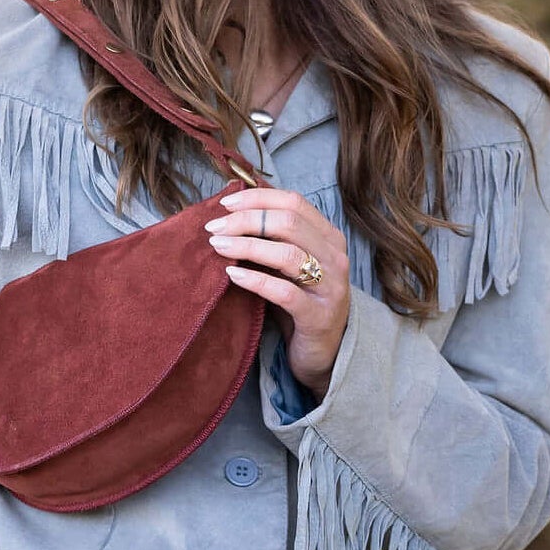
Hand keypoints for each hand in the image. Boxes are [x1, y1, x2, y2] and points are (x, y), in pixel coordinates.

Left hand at [203, 181, 349, 396]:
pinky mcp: (318, 316)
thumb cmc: (300, 303)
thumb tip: (229, 214)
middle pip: (289, 223)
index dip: (258, 198)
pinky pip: (285, 293)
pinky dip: (255, 280)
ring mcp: (331, 287)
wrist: (325, 352)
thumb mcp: (289, 266)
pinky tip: (232, 274)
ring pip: (288, 254)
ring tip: (218, 246)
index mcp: (329, 237)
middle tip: (214, 228)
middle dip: (246, 220)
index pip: (294, 202)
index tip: (225, 204)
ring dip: (247, 246)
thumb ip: (271, 240)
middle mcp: (335, 257)